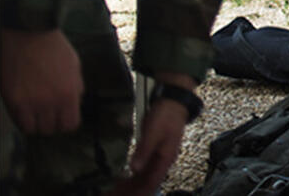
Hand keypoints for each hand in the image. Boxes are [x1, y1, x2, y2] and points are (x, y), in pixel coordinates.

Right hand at [0, 28, 83, 134]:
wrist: (29, 34)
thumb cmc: (53, 47)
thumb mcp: (74, 65)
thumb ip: (76, 86)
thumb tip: (76, 102)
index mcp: (69, 93)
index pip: (70, 125)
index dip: (66, 122)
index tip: (61, 118)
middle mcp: (51, 102)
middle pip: (51, 129)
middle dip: (51, 123)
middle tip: (46, 114)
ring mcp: (31, 103)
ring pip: (35, 130)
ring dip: (35, 123)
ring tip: (34, 112)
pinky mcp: (13, 100)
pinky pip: (19, 122)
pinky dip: (22, 120)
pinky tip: (24, 110)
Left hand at [105, 74, 193, 195]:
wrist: (174, 101)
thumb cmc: (165, 116)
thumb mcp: (152, 132)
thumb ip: (144, 151)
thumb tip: (134, 170)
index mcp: (165, 158)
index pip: (152, 183)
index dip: (139, 192)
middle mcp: (163, 160)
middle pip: (148, 182)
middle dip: (132, 191)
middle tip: (115, 194)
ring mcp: (159, 156)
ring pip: (145, 176)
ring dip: (132, 185)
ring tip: (116, 190)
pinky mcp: (155, 151)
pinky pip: (144, 168)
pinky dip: (134, 176)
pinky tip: (125, 178)